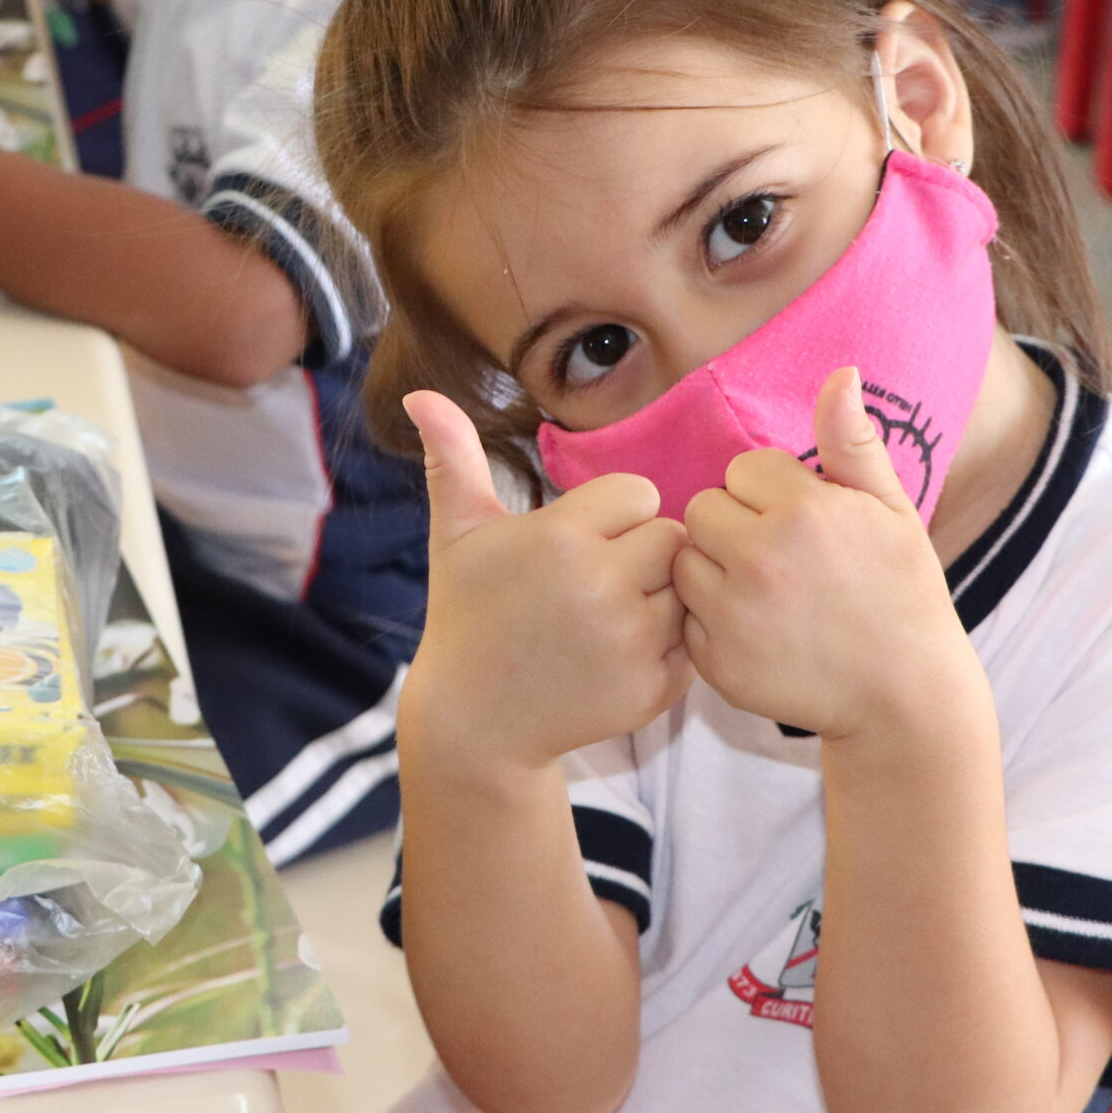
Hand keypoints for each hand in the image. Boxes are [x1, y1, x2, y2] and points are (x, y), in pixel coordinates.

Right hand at [399, 393, 691, 774]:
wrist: (474, 721)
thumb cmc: (467, 614)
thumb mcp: (456, 534)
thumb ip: (454, 457)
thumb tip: (420, 391)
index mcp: (561, 539)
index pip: (639, 493)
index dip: (613, 515)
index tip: (579, 542)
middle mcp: (601, 588)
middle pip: (669, 537)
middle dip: (640, 554)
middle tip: (597, 582)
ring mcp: (630, 644)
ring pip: (687, 589)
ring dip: (659, 598)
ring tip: (608, 616)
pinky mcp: (652, 691)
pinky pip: (691, 643)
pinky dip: (666, 647)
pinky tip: (618, 653)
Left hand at [675, 368, 977, 737]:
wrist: (903, 697)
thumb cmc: (902, 594)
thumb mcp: (892, 511)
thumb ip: (853, 442)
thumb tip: (841, 371)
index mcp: (803, 512)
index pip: (741, 469)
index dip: (771, 494)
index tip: (804, 525)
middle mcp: (759, 560)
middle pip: (702, 510)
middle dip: (734, 527)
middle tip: (781, 561)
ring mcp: (733, 615)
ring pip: (685, 561)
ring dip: (713, 571)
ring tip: (766, 594)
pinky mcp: (715, 661)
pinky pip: (686, 617)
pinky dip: (711, 623)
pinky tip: (757, 632)